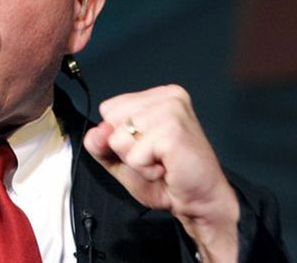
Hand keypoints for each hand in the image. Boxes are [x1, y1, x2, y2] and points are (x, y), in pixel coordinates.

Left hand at [83, 85, 238, 262]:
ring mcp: (171, 110)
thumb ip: (101, 145)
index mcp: (156, 97)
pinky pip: (133, 155)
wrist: (200, 200)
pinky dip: (144, 169)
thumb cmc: (167, 178)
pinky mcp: (172, 130)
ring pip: (119, 138)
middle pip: (111, 121)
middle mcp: (166, 97)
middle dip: (125, 147)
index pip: (108, 108)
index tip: (145, 145)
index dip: (118, 135)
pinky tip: (165, 167)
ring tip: (159, 161)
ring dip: (136, 160)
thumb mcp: (122, 159)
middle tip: (154, 156)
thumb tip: (96, 133)